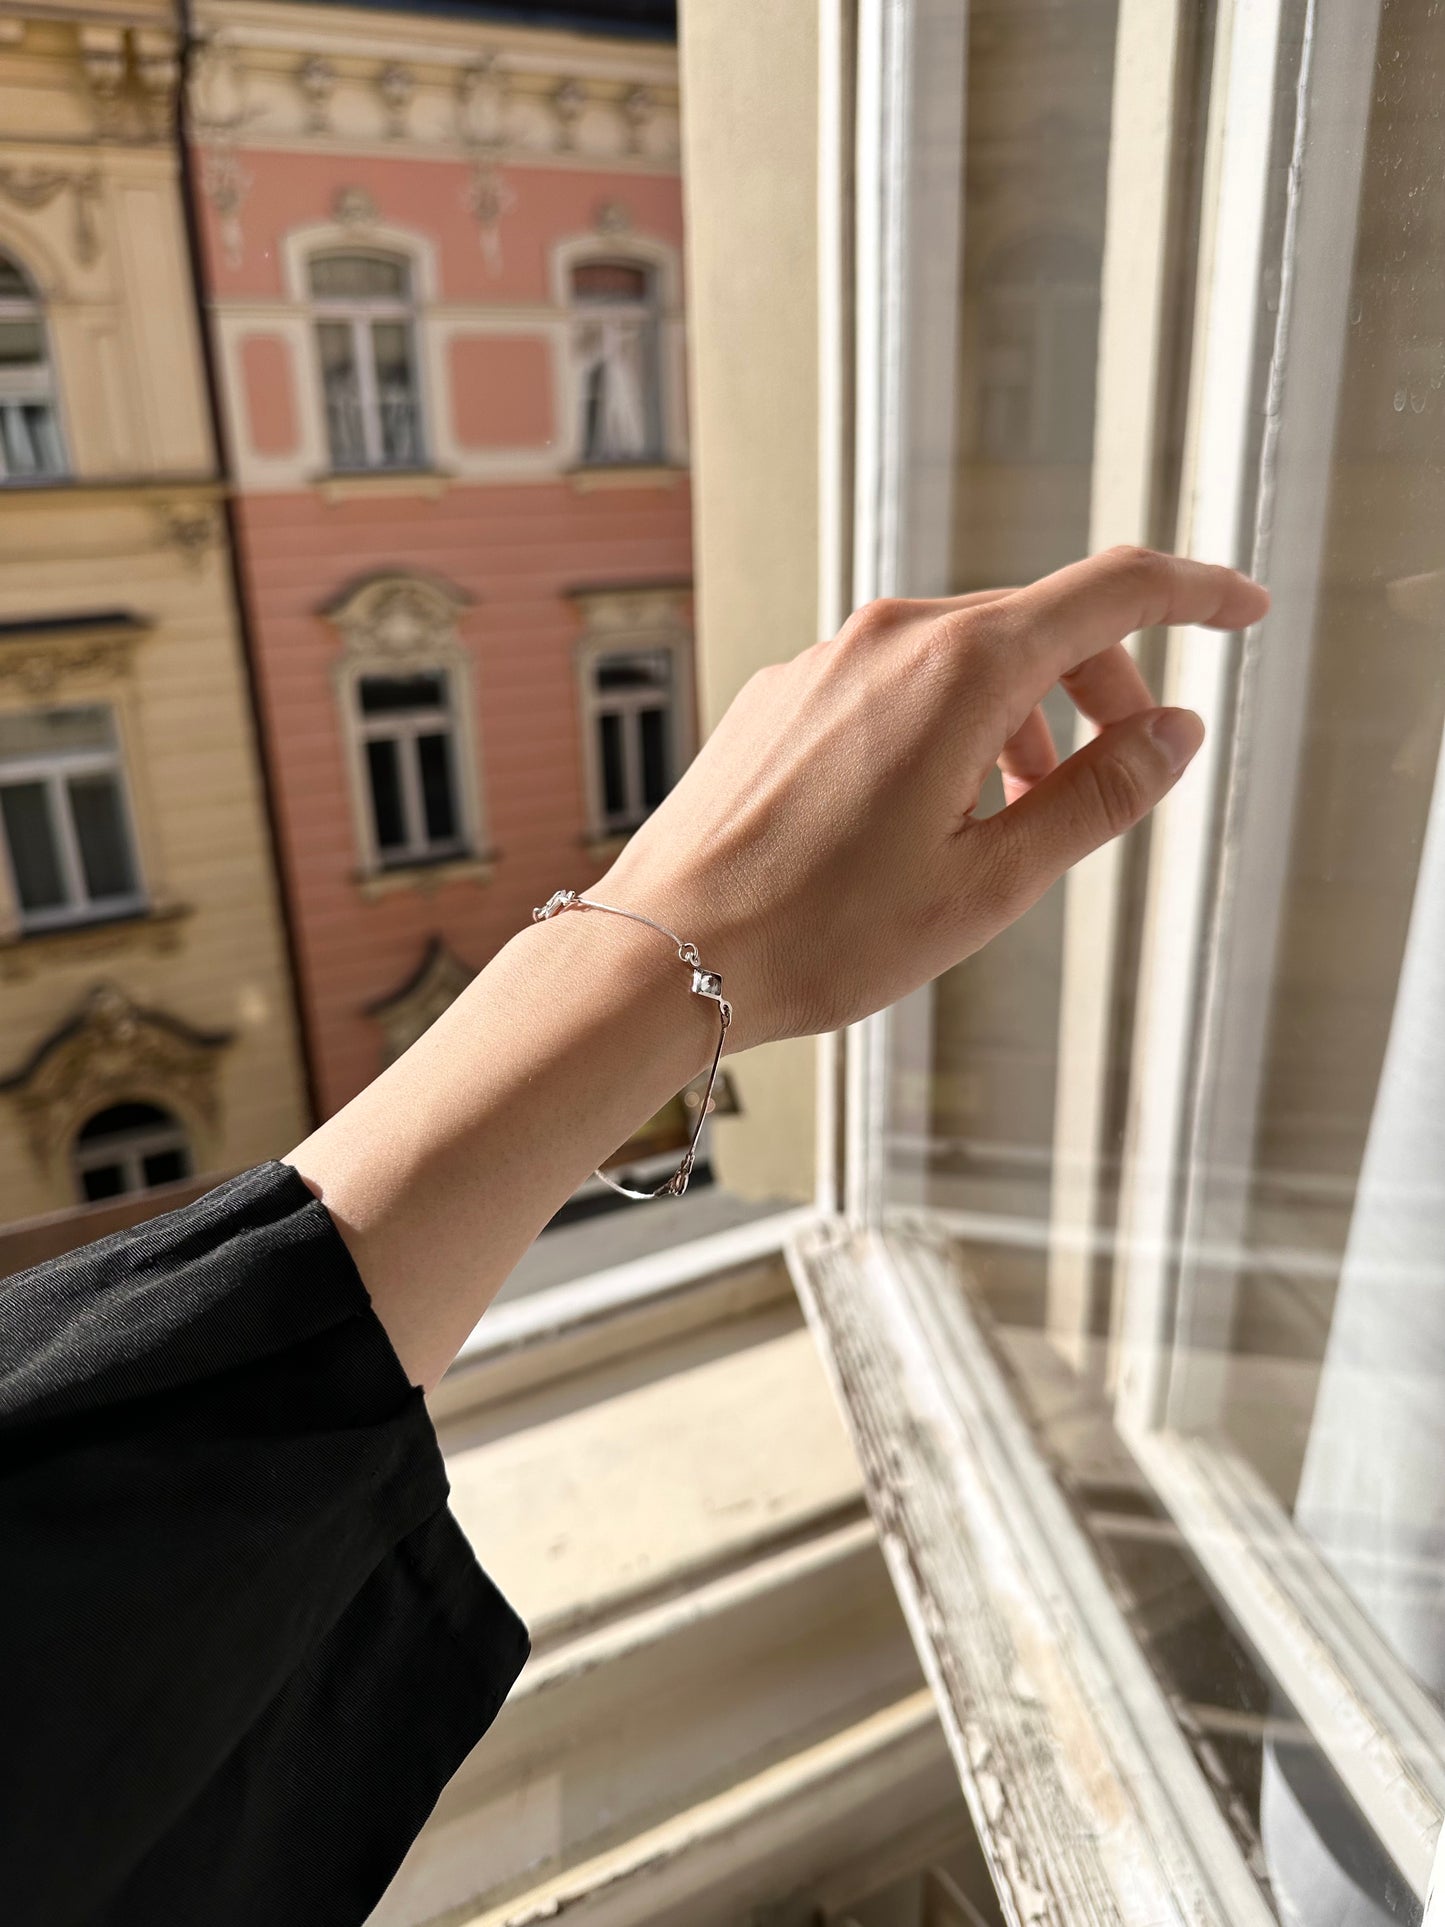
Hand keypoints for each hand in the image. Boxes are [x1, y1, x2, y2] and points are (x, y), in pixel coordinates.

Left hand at [600, 546, 1268, 1050]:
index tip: (1244, 610)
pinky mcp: (785, 689)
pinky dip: (946, 724)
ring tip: (1009, 819)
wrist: (666, 949)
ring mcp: (828, 656)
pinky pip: (896, 680)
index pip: (1115, 591)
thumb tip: (1175, 733)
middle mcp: (892, 634)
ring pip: (965, 656)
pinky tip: (924, 812)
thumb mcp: (992, 883)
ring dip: (1020, 717)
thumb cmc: (822, 932)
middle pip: (1040, 625)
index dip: (1197, 595)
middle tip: (1118, 777)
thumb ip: (1099, 797)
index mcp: (962, 667)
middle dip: (1101, 690)